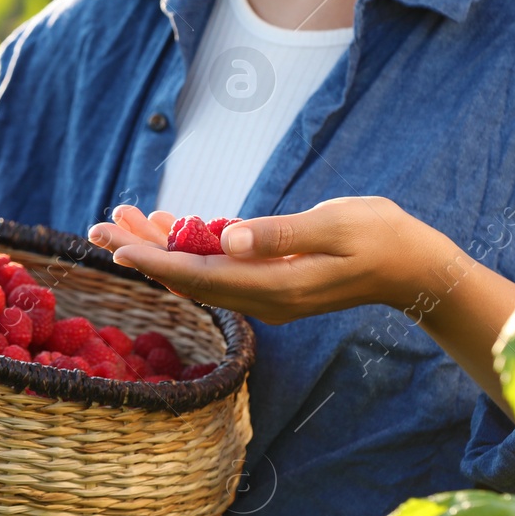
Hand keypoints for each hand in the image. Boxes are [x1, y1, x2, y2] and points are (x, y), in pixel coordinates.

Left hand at [87, 199, 452, 325]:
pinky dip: (191, 244)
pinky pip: (220, 265)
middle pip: (187, 278)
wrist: (416, 268)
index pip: (198, 277)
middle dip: (141, 251)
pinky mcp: (272, 279)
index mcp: (274, 288)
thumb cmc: (382, 239)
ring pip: (198, 271)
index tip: (113, 247)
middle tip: (98, 226)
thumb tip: (229, 238)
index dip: (152, 261)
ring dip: (159, 245)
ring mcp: (266, 291)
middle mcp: (263, 297)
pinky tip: (167, 224)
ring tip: (121, 218)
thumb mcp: (335, 228)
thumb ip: (281, 235)